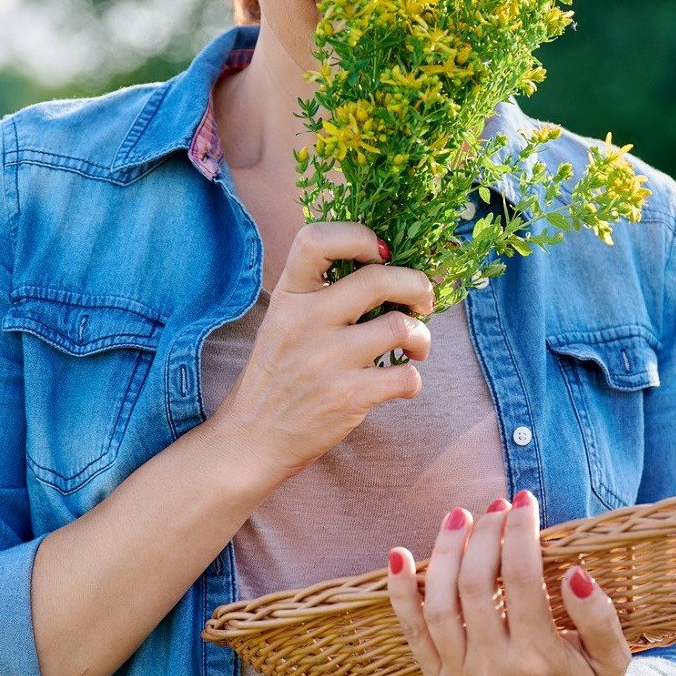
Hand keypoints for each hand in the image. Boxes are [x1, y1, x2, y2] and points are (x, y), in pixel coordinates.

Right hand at [207, 221, 435, 484]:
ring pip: (400, 327)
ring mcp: (325, 360)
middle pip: (378, 278)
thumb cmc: (278, 375)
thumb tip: (388, 265)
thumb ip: (321, 293)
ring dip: (422, 336)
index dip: (359, 236)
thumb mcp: (284, 321)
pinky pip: (405, 377)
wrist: (252, 438)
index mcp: (288, 295)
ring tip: (416, 346)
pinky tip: (401, 382)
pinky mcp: (346, 397)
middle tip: (423, 300)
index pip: (316, 239)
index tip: (382, 253)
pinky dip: (413, 380)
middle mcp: (304, 321)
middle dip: (416, 285)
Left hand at [386, 490, 631, 675]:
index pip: (521, 577)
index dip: (520, 531)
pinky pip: (412, 632)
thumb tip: (575, 574)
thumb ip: (600, 618)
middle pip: (476, 583)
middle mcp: (495, 669)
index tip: (525, 502)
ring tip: (459, 516)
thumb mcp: (610, 660)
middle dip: (485, 533)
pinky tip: (399, 554)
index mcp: (539, 659)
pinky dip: (399, 592)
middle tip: (497, 505)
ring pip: (440, 602)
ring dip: (445, 551)